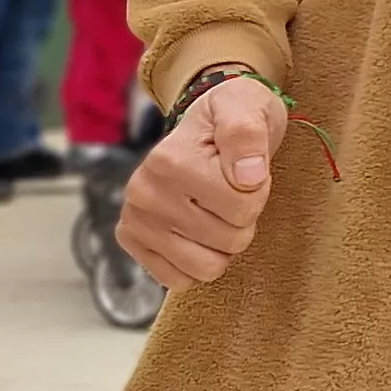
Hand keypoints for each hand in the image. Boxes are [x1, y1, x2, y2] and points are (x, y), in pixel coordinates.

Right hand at [118, 71, 286, 287]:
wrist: (207, 124)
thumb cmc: (232, 117)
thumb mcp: (248, 109)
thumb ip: (247, 135)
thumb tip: (247, 176)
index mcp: (168, 160)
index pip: (244, 206)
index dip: (258, 191)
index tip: (245, 170)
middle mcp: (142, 192)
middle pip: (229, 240)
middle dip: (244, 218)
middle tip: (232, 190)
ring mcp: (135, 220)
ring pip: (207, 268)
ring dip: (224, 245)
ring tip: (217, 211)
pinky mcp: (133, 241)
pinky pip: (179, 280)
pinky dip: (199, 262)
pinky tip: (199, 234)